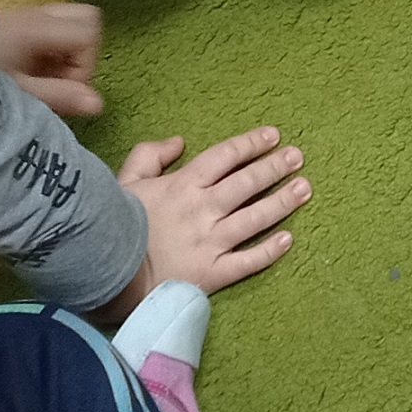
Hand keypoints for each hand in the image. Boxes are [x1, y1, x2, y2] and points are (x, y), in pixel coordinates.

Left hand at [0, 2, 103, 119]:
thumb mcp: (17, 94)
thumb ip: (60, 97)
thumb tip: (99, 103)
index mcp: (39, 28)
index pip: (89, 33)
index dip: (85, 65)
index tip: (64, 89)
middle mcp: (36, 15)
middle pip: (85, 19)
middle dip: (81, 53)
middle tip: (60, 80)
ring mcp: (24, 16)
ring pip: (68, 23)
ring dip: (65, 52)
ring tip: (43, 79)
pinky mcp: (12, 23)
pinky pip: (48, 28)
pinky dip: (49, 50)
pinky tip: (26, 73)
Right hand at [119, 127, 307, 293]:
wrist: (106, 275)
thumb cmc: (113, 225)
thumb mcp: (125, 181)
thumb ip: (149, 155)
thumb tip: (179, 141)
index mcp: (182, 186)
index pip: (225, 157)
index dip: (251, 144)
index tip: (273, 136)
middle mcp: (202, 210)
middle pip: (247, 183)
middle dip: (275, 167)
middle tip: (297, 157)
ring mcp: (210, 242)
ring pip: (255, 218)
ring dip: (283, 202)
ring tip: (304, 188)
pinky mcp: (213, 273)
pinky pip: (248, 261)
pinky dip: (270, 251)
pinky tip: (289, 239)